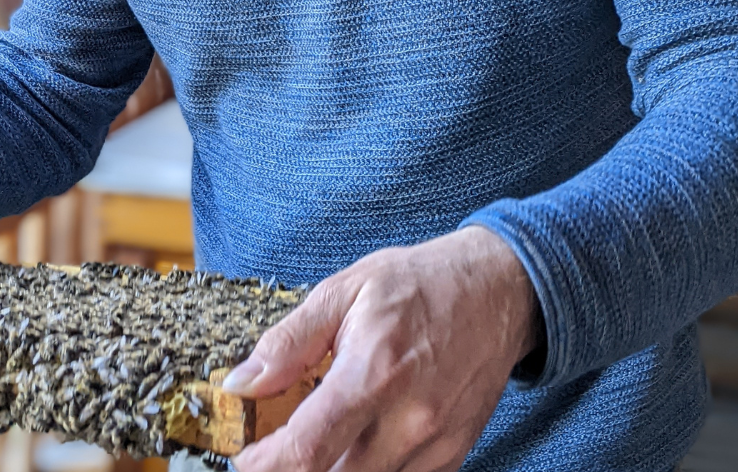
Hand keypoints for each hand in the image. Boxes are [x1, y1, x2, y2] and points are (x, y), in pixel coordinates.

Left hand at [223, 226, 538, 471]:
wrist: (496, 289)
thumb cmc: (417, 283)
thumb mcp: (344, 289)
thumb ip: (290, 341)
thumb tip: (241, 382)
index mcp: (372, 372)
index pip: (307, 450)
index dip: (266, 466)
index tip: (245, 456)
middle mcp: (408, 419)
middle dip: (294, 466)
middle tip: (275, 442)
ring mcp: (435, 443)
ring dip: (330, 466)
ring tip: (316, 433)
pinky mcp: (452, 454)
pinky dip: (367, 467)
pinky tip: (357, 437)